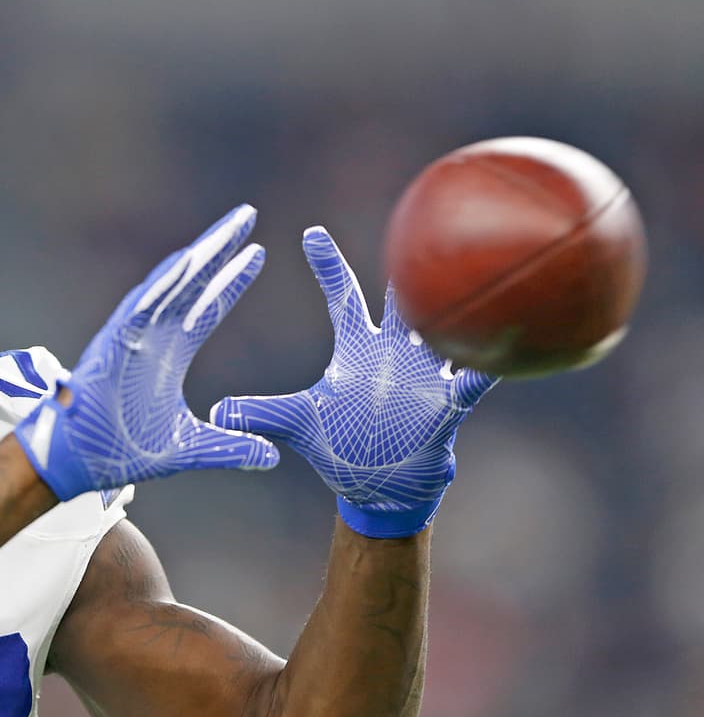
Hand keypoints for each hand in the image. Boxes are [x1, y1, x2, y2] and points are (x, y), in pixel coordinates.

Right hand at [16, 205, 279, 500]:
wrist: (79, 463)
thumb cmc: (122, 450)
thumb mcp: (191, 449)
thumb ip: (231, 447)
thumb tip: (273, 457)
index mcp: (171, 353)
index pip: (209, 307)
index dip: (232, 280)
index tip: (258, 254)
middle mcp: (154, 336)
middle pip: (193, 283)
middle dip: (220, 249)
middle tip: (248, 215)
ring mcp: (132, 336)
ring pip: (169, 286)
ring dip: (197, 257)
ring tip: (226, 230)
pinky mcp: (114, 344)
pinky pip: (140, 307)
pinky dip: (162, 284)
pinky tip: (185, 260)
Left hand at [211, 227, 497, 537]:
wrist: (378, 486)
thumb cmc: (339, 447)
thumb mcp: (294, 424)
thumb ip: (258, 413)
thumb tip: (214, 410)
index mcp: (355, 350)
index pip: (341, 296)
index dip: (327, 264)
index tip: (309, 231)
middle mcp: (393, 353)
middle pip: (400, 301)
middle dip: (404, 270)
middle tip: (412, 230)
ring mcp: (424, 376)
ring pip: (443, 331)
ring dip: (452, 310)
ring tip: (468, 278)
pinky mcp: (447, 405)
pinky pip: (474, 381)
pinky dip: (485, 367)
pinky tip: (502, 350)